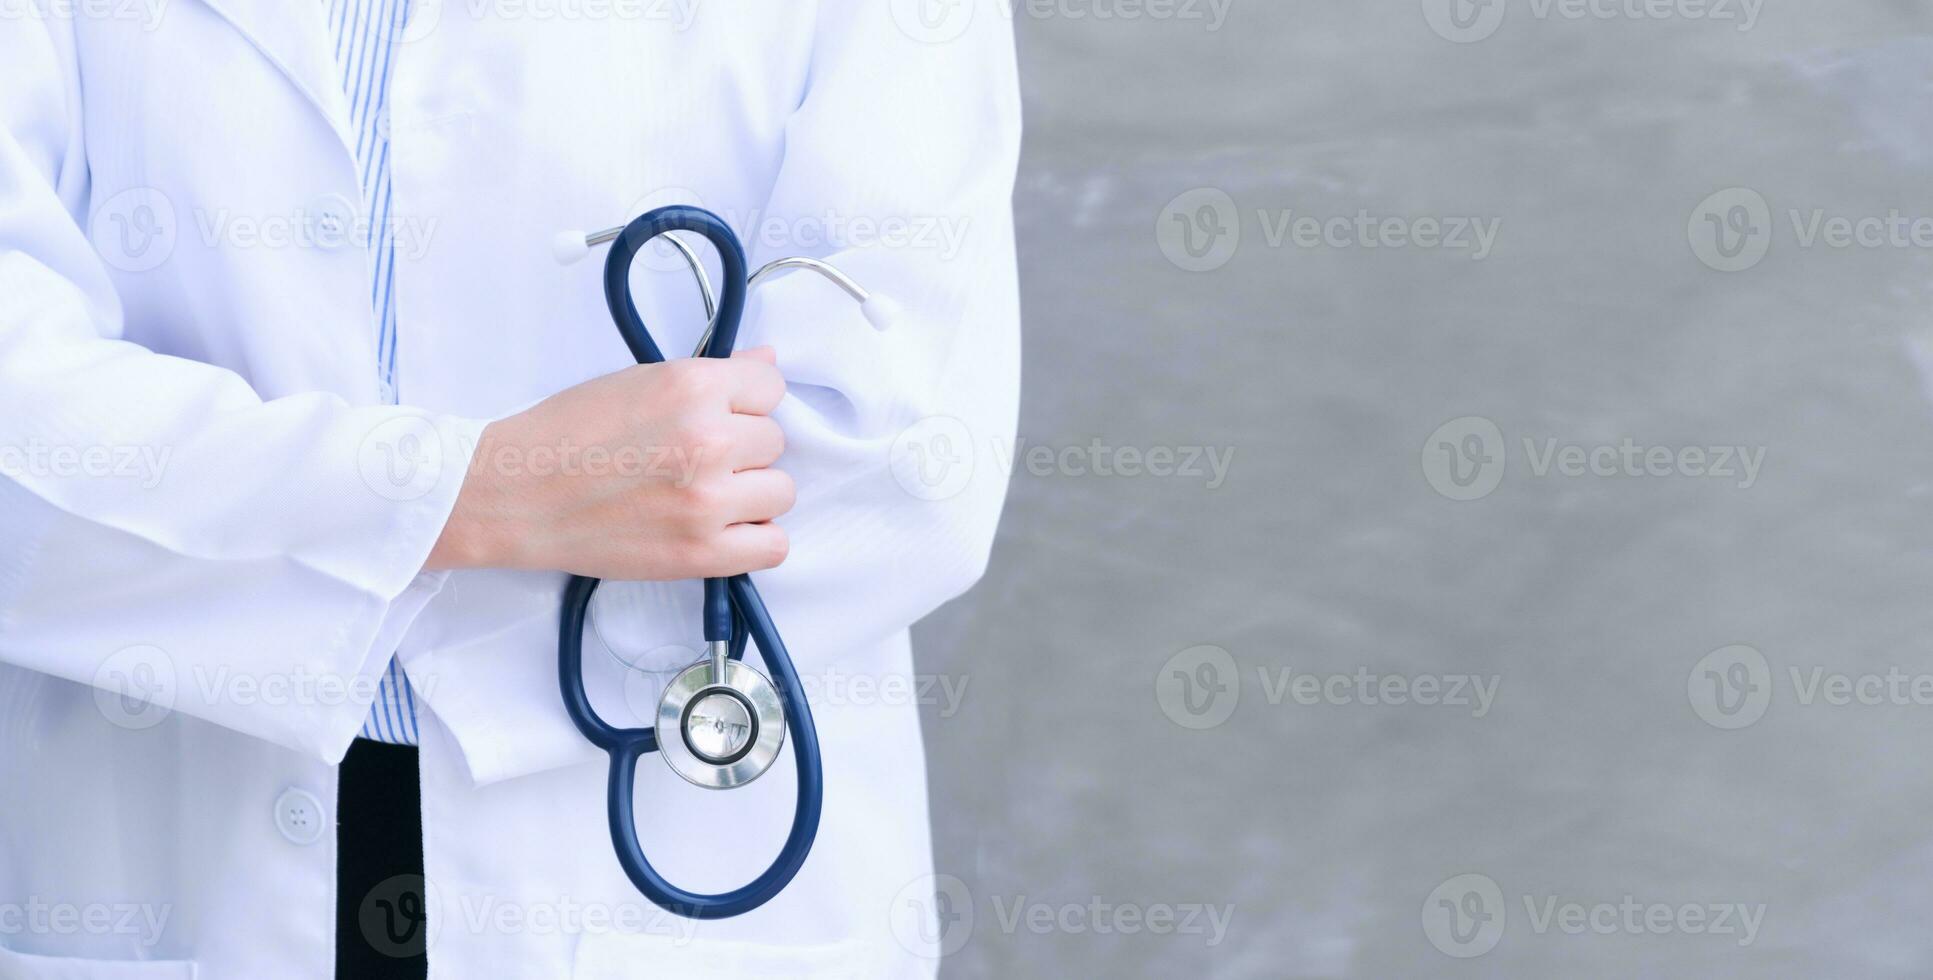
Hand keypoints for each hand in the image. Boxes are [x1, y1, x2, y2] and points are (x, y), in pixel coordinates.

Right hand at [425, 347, 793, 579]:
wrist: (514, 495)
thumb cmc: (566, 435)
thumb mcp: (638, 380)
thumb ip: (709, 375)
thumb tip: (768, 360)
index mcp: (693, 387)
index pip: (771, 387)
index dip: (745, 404)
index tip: (720, 417)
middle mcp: (708, 440)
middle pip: (774, 441)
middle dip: (743, 449)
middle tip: (696, 459)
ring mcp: (708, 500)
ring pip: (780, 490)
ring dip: (751, 494)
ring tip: (704, 495)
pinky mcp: (700, 552)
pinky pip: (773, 545)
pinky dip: (754, 539)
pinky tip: (720, 529)